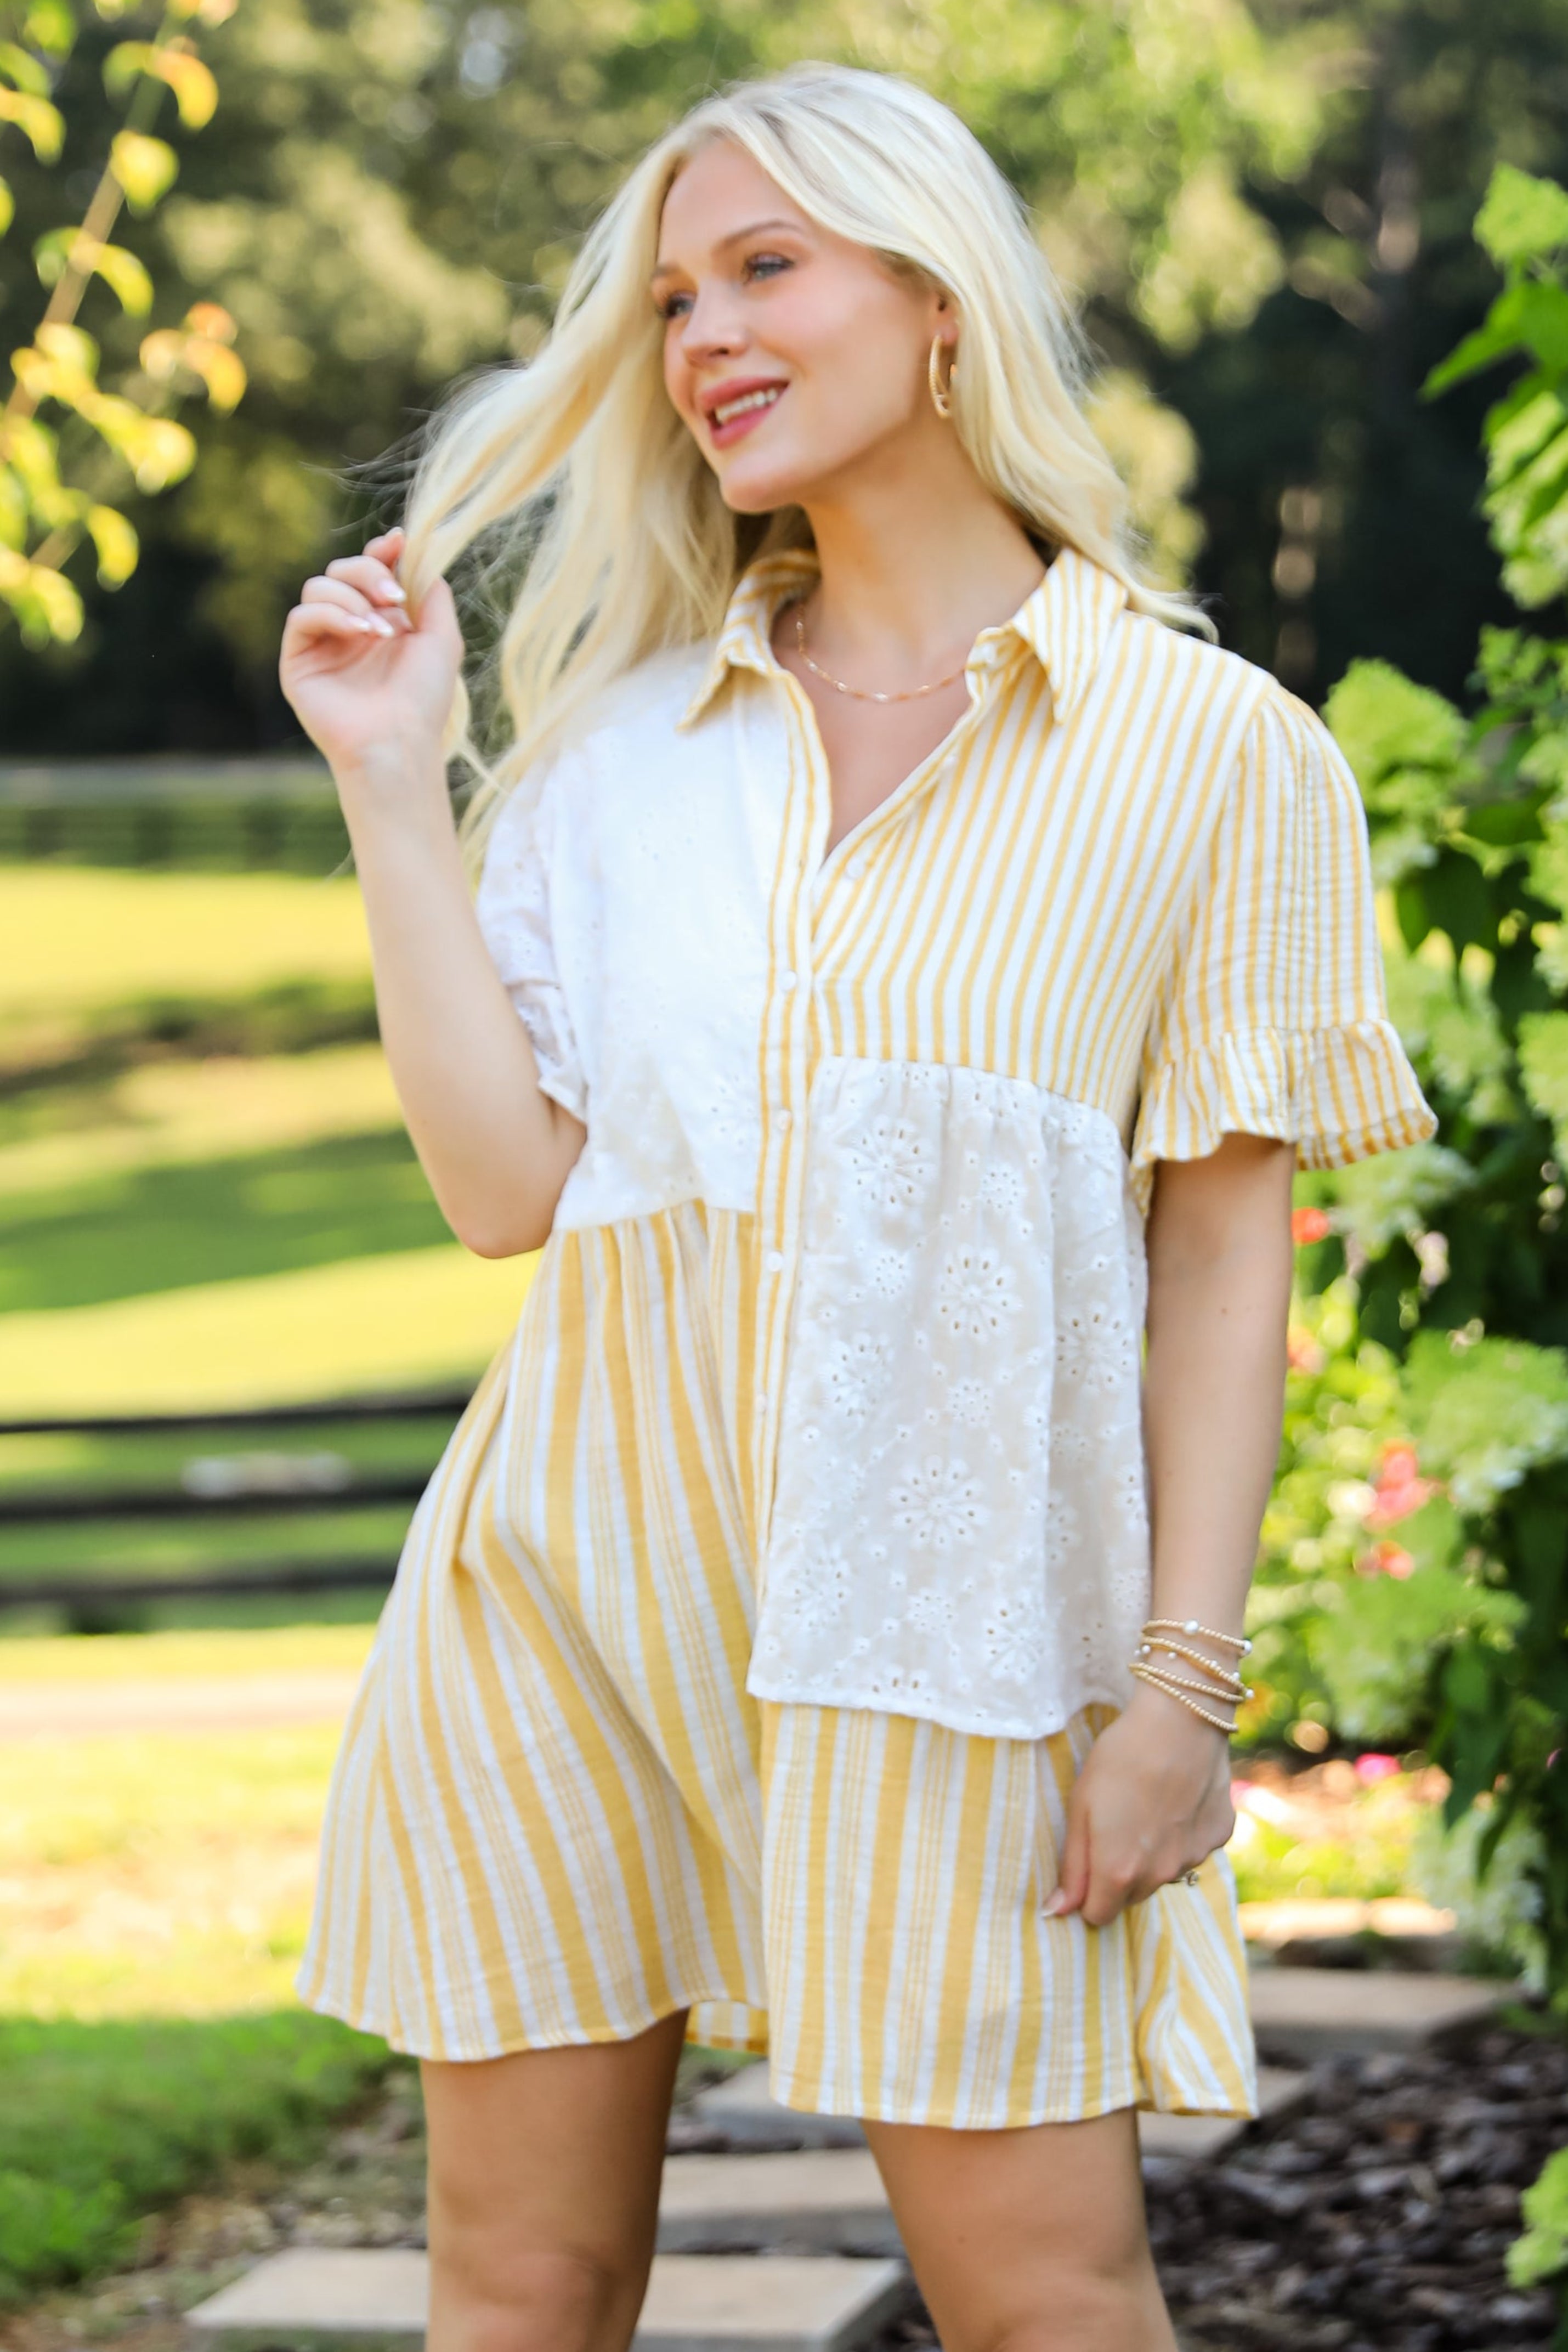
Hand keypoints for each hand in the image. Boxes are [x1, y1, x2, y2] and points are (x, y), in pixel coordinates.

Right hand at [278, 526, 464, 785]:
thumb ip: (432, 593)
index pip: (370, 571)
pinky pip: (301, 616)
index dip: (380, 552)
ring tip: (379, 631)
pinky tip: (357, 632)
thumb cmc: (424, 699)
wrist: (399, 742)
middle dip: (368, 573)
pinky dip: (330, 614)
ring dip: (352, 598)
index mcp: (381, 622)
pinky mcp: (297, 661)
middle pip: (341, 570)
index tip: (398, 542)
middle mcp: (349, 630)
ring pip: (318, 587)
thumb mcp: (441, 638)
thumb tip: (416, 552)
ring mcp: (321, 645)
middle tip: (394, 598)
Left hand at [1042, 1682, 1234, 1926]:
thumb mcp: (1081, 1806)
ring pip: (1163, 1873)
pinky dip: (1182, 1833)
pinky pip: (1193, 1848)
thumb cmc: (1119, 1758)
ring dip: (1152, 1854)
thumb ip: (1072, 1865)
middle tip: (1115, 1824)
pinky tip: (1176, 1797)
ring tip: (1146, 1804)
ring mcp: (1194, 1857)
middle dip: (1119, 1874)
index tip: (1086, 1863)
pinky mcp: (1220, 1836)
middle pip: (1131, 1896)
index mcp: (1120, 1872)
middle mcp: (1160, 1875)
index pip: (1098, 1916)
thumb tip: (1058, 1912)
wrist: (1180, 1720)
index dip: (1087, 1894)